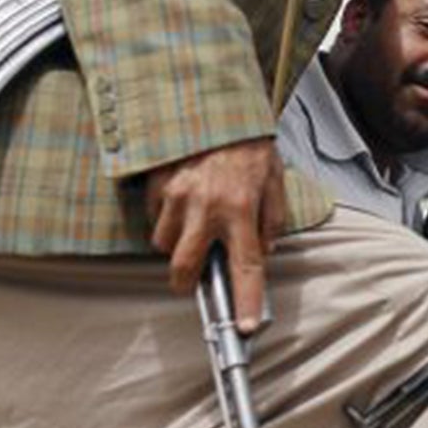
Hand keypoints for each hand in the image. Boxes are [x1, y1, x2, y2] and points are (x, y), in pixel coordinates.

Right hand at [146, 137, 287, 329]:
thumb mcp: (274, 179)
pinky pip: (153, 215)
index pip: (247, 266)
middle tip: (192, 282)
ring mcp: (175, 195)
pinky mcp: (155, 183)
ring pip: (163, 243)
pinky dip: (164, 215)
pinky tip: (180, 198)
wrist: (214, 101)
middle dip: (186, 283)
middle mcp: (206, 207)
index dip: (246, 301)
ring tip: (192, 221)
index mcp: (242, 208)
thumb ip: (272, 219)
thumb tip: (264, 251)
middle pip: (184, 267)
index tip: (244, 326)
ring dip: (176, 243)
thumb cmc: (248, 141)